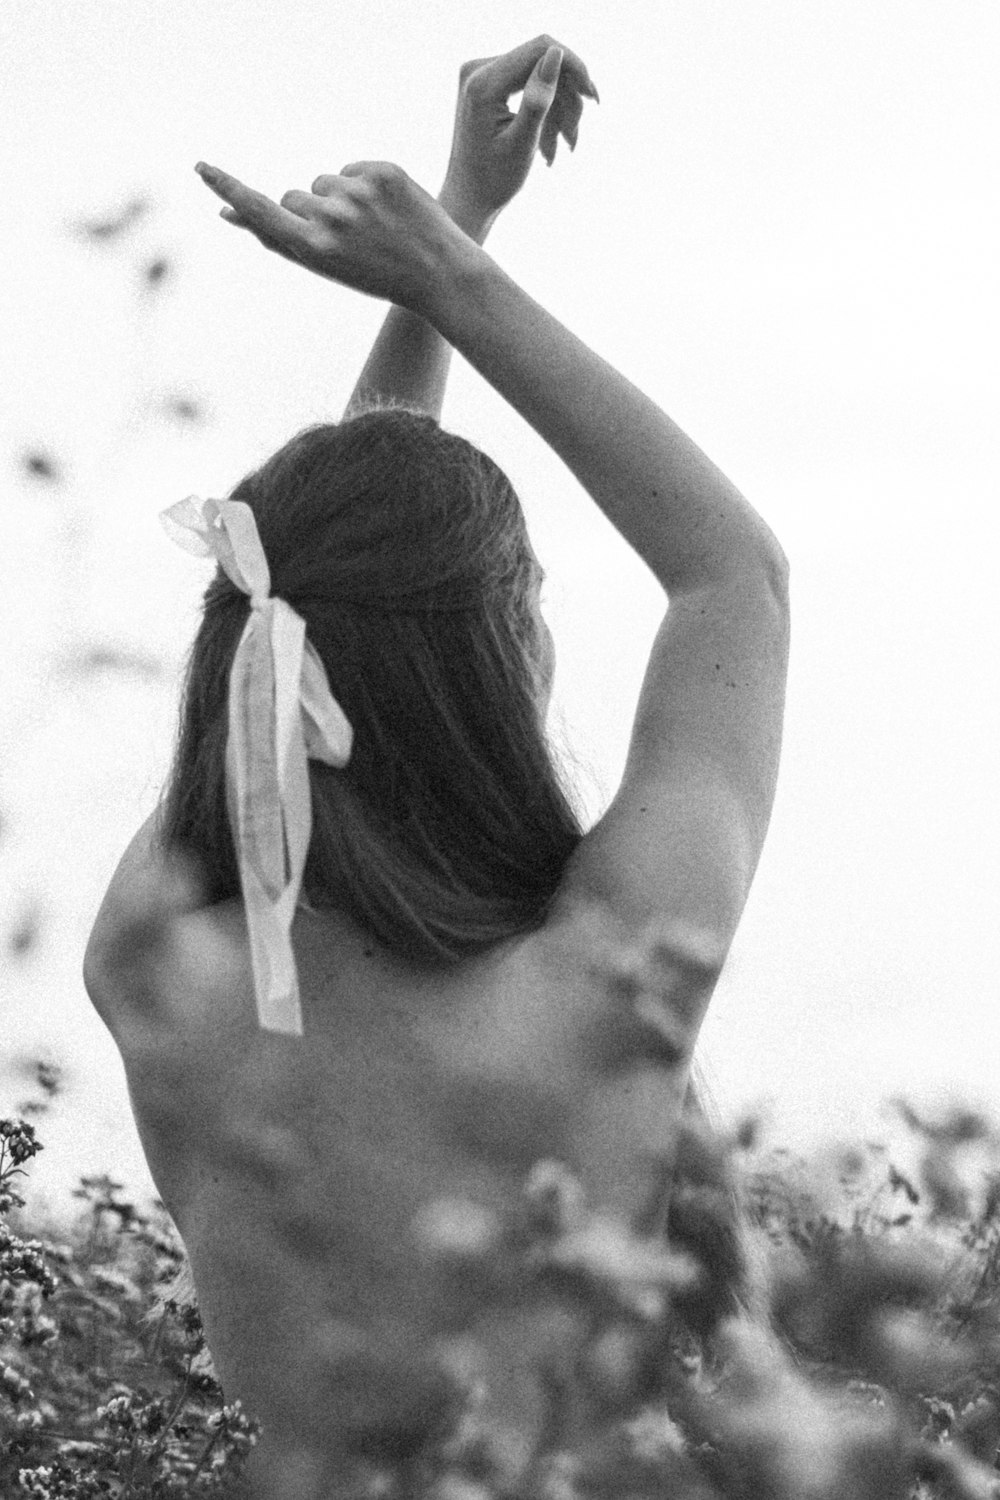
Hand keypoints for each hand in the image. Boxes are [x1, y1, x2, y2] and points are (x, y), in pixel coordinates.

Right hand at [195, 158, 462, 315]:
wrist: (439, 273)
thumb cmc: (375, 276)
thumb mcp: (324, 266)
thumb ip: (276, 239)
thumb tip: (229, 215)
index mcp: (315, 249)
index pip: (260, 210)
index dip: (228, 188)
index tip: (202, 168)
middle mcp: (332, 218)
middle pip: (293, 197)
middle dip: (309, 213)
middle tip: (348, 240)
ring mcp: (358, 192)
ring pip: (321, 182)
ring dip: (337, 198)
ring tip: (372, 227)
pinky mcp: (382, 171)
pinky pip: (350, 169)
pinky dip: (362, 185)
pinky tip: (387, 209)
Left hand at [440, 35, 597, 237]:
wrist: (468, 199)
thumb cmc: (493, 181)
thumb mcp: (522, 144)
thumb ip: (539, 98)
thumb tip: (556, 54)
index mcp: (482, 83)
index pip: (539, 49)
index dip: (573, 67)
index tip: (592, 98)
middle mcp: (478, 70)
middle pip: (541, 62)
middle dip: (566, 98)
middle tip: (575, 137)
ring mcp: (482, 75)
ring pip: (539, 76)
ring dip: (559, 111)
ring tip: (564, 149)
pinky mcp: (489, 84)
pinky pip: (528, 86)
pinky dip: (545, 113)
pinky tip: (550, 146)